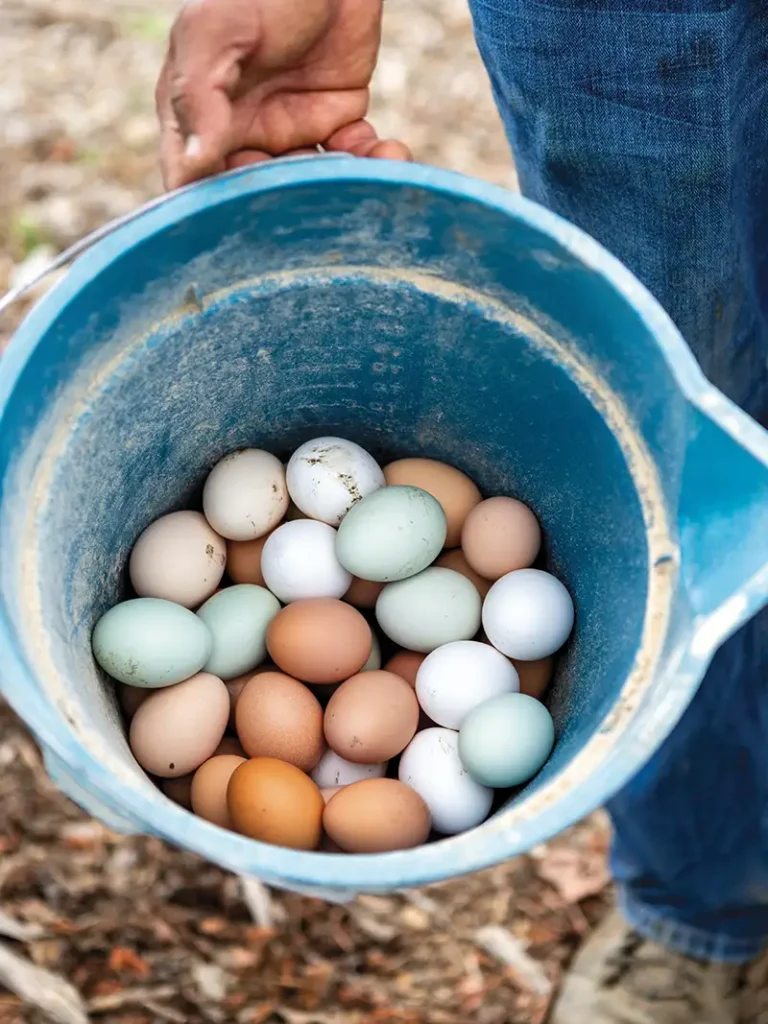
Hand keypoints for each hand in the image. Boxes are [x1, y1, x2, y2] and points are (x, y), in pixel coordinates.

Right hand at [156, 0, 411, 189]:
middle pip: (261, 199)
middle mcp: (241, 137)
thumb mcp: (214, 32)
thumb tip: (195, 167)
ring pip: (311, 187)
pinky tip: (388, 149)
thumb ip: (198, 97)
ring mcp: (290, 135)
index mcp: (197, 121)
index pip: (196, 187)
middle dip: (293, 204)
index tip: (256, 214)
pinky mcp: (336, 123)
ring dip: (343, 189)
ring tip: (370, 165)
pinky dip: (374, 165)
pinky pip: (353, 163)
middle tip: (322, 188)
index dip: (221, 212)